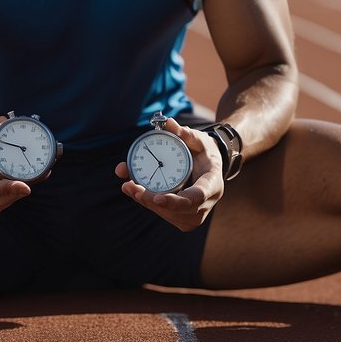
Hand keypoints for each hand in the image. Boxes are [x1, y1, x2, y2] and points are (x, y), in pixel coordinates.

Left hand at [115, 116, 222, 231]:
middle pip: (178, 210)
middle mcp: (205, 204)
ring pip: (168, 214)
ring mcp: (195, 215)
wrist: (210, 168)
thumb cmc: (205, 153)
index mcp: (212, 184)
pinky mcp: (184, 219)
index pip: (196, 197)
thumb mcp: (199, 140)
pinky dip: (148, 203)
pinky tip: (134, 192)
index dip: (177, 201)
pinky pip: (165, 214)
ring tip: (128, 187)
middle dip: (152, 201)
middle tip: (132, 187)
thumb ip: (185, 134)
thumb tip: (168, 122)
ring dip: (146, 202)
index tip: (158, 197)